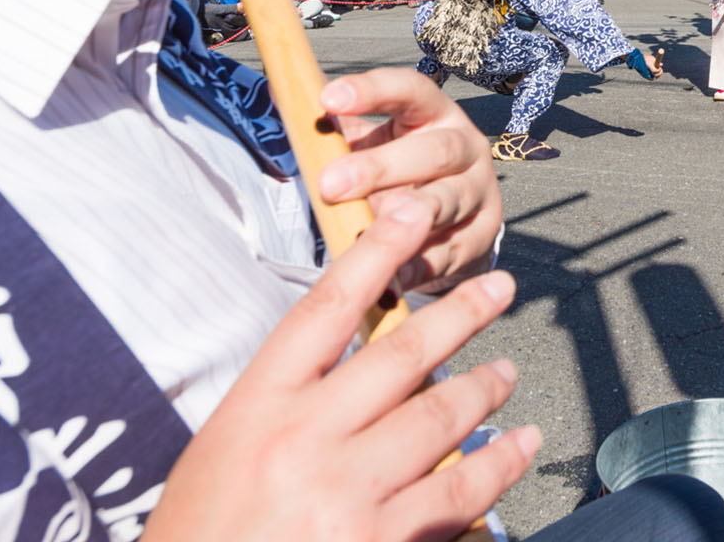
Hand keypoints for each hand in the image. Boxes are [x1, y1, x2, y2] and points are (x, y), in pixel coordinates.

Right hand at [142, 196, 536, 541]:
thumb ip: (289, 408)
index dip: (376, 253)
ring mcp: (345, 494)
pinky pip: (458, 493)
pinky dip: (498, 464)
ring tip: (507, 371)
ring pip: (441, 416)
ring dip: (485, 387)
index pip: (326, 308)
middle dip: (461, 313)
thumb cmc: (204, 534)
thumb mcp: (223, 455)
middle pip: (401, 353)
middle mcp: (303, 441)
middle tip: (499, 288)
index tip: (414, 213)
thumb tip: (367, 372)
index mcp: (256, 408)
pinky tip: (519, 445)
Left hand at [317, 70, 502, 290]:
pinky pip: (450, 252)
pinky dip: (419, 264)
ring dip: (409, 216)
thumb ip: (335, 127)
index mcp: (434, 114)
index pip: (411, 90)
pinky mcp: (481, 237)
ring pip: (449, 201)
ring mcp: (478, 193)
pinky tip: (391, 274)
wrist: (452, 219)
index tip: (327, 98)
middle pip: (435, 150)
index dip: (372, 90)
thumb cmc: (399, 172)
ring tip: (372, 227)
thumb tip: (282, 96)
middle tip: (329, 184)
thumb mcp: (370, 144)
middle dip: (381, 167)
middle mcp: (466, 147)